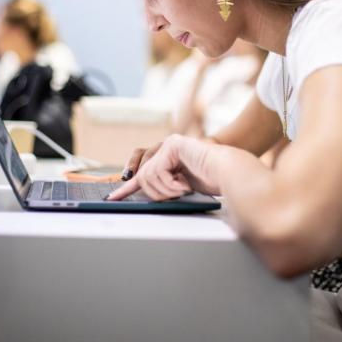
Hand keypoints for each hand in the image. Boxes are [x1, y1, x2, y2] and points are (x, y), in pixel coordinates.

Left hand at [107, 134, 224, 200]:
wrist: (228, 173)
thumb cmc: (211, 180)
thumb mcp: (180, 186)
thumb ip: (164, 185)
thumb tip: (144, 194)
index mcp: (167, 159)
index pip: (140, 169)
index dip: (126, 186)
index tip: (113, 197)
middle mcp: (166, 148)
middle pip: (142, 176)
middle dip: (156, 192)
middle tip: (174, 196)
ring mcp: (169, 144)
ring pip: (147, 175)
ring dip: (165, 190)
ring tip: (183, 191)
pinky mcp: (173, 144)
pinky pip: (157, 171)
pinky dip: (170, 184)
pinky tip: (184, 185)